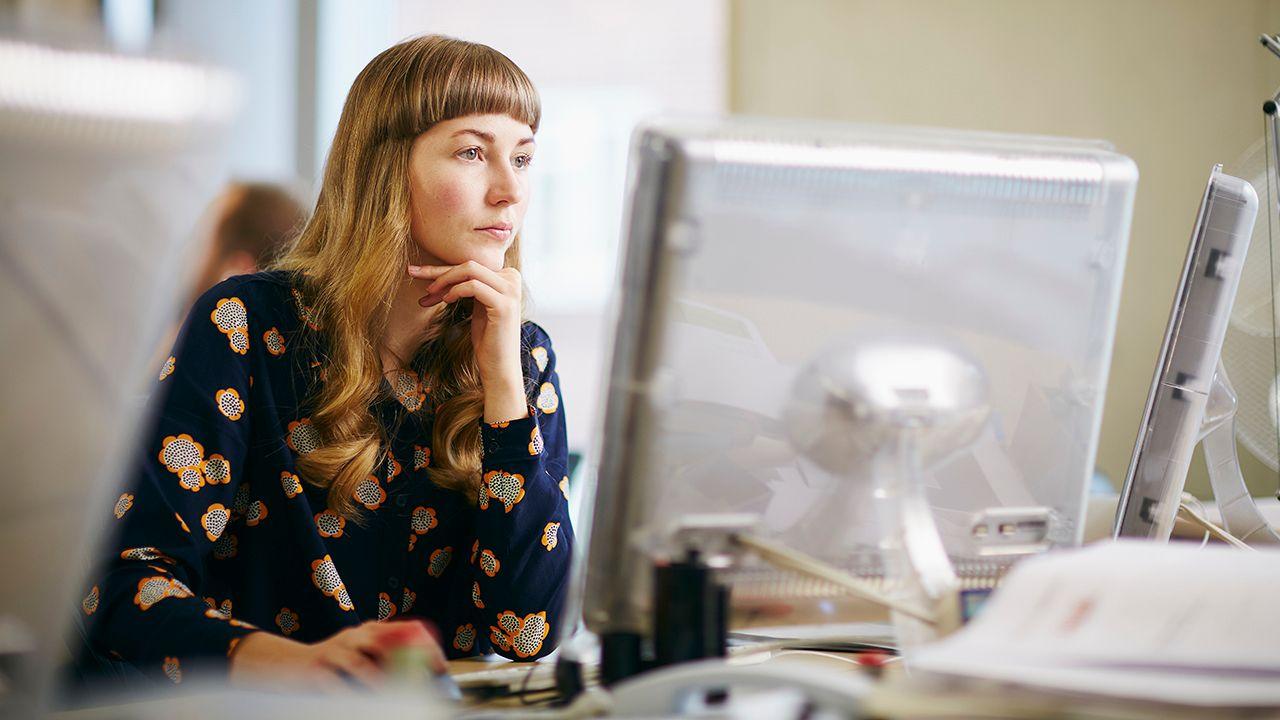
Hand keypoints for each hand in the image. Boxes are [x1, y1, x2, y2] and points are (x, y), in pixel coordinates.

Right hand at [229, 619, 446, 690]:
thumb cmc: (337, 665)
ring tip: (390, 698)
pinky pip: (335, 684)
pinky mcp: (316, 669)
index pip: (408, 630)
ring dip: (377, 683)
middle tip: (419, 685)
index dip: (427, 648)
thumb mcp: (366, 656)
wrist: (292, 666)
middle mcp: (356, 635)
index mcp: (373, 630)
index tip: (440, 668)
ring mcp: (335, 650)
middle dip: (406, 665)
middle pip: (386, 644)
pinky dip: (348, 696)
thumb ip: (390, 662)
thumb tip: (424, 678)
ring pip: (359, 664)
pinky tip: (359, 706)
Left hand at [408, 262, 527, 422]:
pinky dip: (455, 291)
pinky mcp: (503, 305)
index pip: (470, 265)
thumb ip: (466, 286)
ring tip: (429, 292)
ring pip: (470, 270)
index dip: (443, 270)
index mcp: (507, 277)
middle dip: (439, 270)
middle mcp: (512, 279)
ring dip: (444, 279)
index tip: (418, 274)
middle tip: (413, 274)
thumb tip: (436, 272)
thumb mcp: (476, 306)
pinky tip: (445, 300)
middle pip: (469, 264)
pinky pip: (473, 286)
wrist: (499, 366)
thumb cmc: (487, 338)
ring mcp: (511, 291)